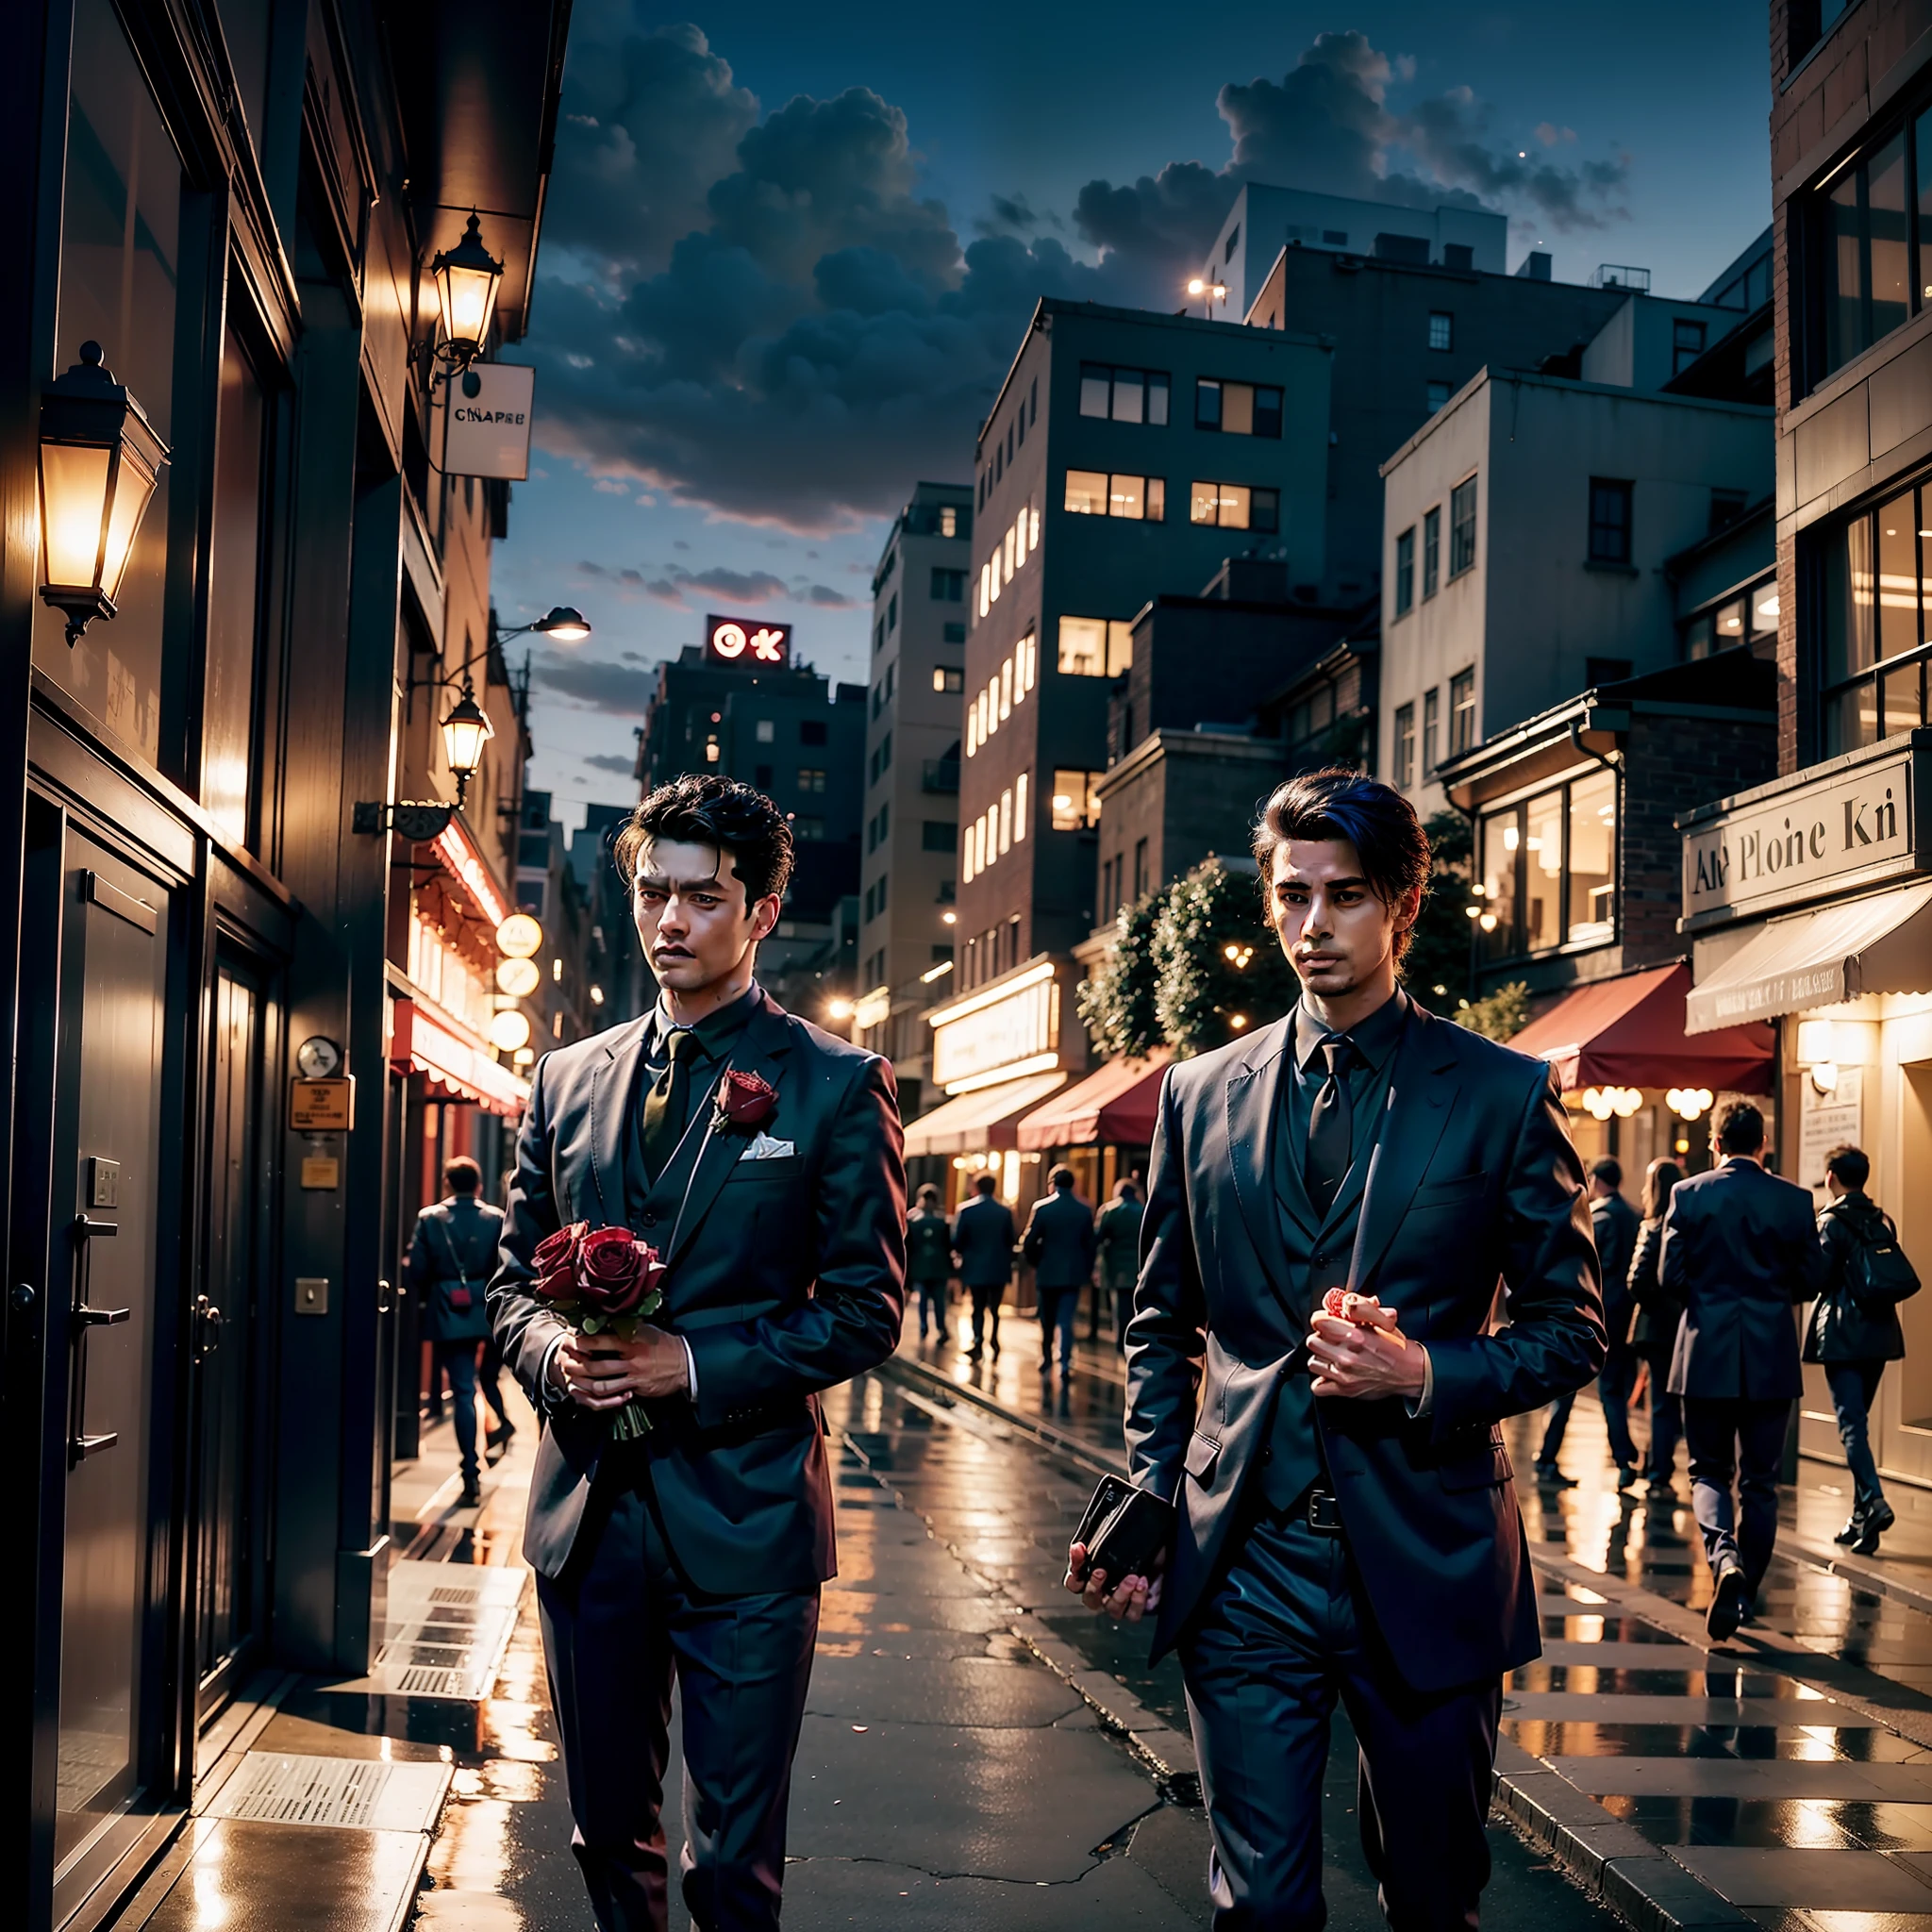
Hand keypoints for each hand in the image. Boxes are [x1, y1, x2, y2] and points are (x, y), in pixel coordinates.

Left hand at [558, 1327, 688, 1407]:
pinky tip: (592, 1390)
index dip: (582, 1341)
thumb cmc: (664, 1343)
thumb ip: (626, 1326)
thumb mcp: (646, 1328)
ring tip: (572, 1378)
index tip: (570, 1339)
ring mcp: (634, 1374)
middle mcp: (631, 1356)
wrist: (685, 1362)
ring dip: (583, 1381)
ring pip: (601, 1382)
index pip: (600, 1339)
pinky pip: (614, 1393)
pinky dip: (601, 1393)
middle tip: (564, 1361)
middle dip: (576, 1363)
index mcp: (631, 1338)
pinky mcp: (637, 1387)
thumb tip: (604, 1321)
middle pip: (596, 1363)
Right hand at [1063, 1540, 1164, 1622]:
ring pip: (1112, 1609)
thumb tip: (1080, 1544)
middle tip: (1101, 1571)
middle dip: (1094, 1586)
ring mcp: (1120, 1604)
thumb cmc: (1136, 1546)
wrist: (1163, 1553)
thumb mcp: (1117, 1538)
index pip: (1073, 1580)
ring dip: (1120, 1594)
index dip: (1074, 1567)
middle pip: (1089, 1599)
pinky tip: (1143, 1583)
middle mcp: (1103, 1594)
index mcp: (1091, 1577)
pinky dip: (1137, 1600)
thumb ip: (1097, 1538)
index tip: (1080, 1549)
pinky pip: (1133, 1613)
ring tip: (1132, 1577)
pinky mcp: (1137, 1609)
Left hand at [1306, 1298, 1425, 1400]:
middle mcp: (1347, 1356)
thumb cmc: (1398, 1347)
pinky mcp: (1345, 1390)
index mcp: (1355, 1335)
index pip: (1318, 1321)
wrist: (1412, 1372)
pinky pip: (1318, 1387)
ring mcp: (1344, 1375)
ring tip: (1333, 1356)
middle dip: (1321, 1337)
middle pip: (1313, 1341)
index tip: (1327, 1321)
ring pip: (1313, 1363)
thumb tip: (1344, 1302)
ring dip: (1322, 1358)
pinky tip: (1332, 1374)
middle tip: (1332, 1339)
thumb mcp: (1383, 1320)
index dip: (1322, 1319)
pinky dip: (1323, 1381)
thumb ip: (1361, 1308)